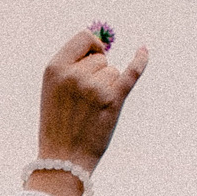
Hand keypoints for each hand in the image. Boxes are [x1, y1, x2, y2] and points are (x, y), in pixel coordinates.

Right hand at [29, 24, 147, 195]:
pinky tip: (143, 51)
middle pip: (100, 58)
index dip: (91, 46)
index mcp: (54, 69)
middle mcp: (74, 75)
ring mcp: (94, 87)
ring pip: (113, 71)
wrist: (64, 158)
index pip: (82, 38)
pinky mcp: (113, 100)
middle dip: (97, 73)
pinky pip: (131, 73)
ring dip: (107, 86)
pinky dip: (140, 61)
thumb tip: (101, 47)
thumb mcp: (53, 89)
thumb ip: (71, 66)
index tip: (93, 57)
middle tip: (84, 99)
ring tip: (92, 107)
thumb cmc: (58, 122)